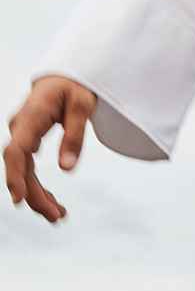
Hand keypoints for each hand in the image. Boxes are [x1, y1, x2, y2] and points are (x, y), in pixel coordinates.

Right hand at [4, 75, 96, 222]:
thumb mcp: (83, 105)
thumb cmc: (75, 85)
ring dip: (38, 195)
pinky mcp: (28, 141)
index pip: (16, 150)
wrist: (66, 74)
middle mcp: (20, 127)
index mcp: (32, 116)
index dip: (15, 176)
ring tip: (58, 215)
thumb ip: (75, 135)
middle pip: (20, 167)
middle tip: (57, 216)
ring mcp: (22, 135)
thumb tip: (66, 169)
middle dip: (35, 195)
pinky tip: (51, 202)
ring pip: (23, 171)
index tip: (20, 199)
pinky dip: (38, 185)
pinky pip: (28, 167)